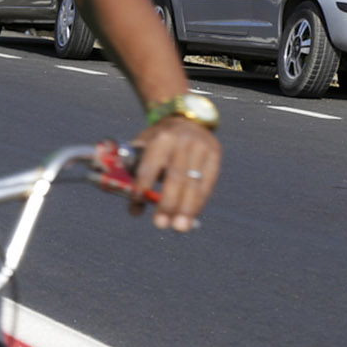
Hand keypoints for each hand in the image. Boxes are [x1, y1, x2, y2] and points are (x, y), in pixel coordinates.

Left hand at [131, 117, 220, 231]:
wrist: (185, 118)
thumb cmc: (157, 140)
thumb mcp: (142, 144)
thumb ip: (134, 169)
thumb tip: (131, 205)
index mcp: (160, 138)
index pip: (150, 165)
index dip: (143, 186)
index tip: (136, 204)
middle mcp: (183, 142)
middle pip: (175, 177)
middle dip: (167, 203)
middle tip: (160, 225)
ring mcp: (202, 148)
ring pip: (194, 183)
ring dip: (186, 209)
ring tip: (179, 228)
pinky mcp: (215, 155)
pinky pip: (207, 183)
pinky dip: (199, 202)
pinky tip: (192, 216)